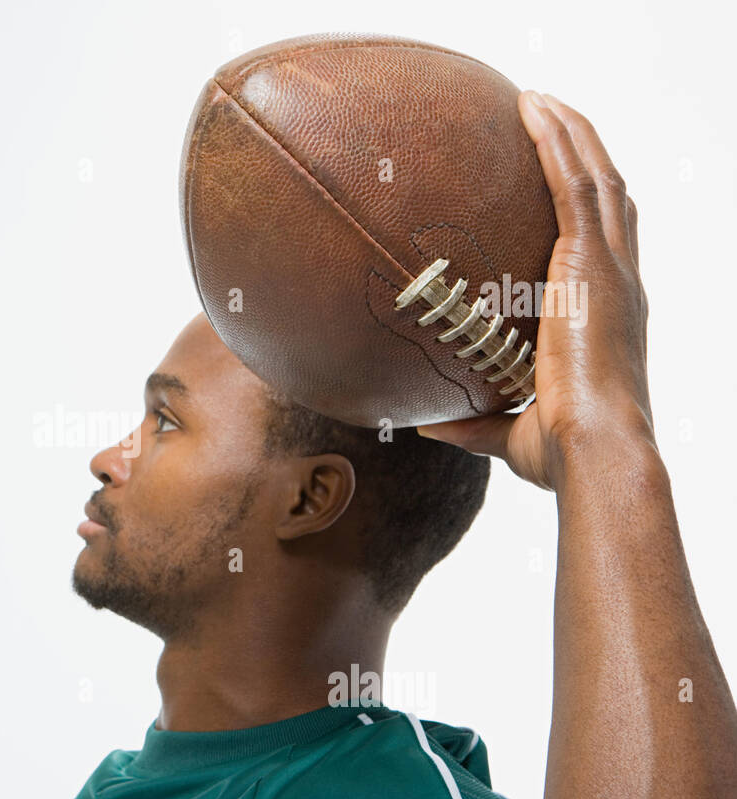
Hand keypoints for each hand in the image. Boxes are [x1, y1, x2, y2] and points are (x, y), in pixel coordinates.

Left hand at [417, 91, 653, 491]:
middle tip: (548, 124)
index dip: (590, 215)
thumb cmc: (565, 453)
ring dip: (568, 133)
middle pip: (609, 199)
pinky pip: (575, 182)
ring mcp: (608, 269)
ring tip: (537, 101)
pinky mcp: (591, 262)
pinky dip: (557, 140)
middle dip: (582, 156)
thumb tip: (424, 423)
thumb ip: (472, 423)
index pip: (604, 250)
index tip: (561, 189)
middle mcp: (617, 284)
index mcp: (606, 318)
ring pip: (596, 177)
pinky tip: (532, 108)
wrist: (594, 450)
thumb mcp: (511, 432)